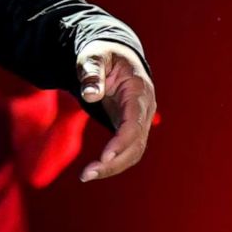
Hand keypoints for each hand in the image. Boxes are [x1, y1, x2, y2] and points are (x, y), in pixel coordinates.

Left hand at [75, 40, 155, 180]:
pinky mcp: (131, 128)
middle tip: (86, 175)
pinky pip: (127, 151)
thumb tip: (91, 95)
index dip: (122, 141)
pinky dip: (113, 163)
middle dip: (114, 162)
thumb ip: (91, 73)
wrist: (114, 56)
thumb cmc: (103, 55)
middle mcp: (145, 108)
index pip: (135, 122)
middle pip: (136, 143)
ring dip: (113, 167)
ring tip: (86, 176)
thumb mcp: (94, 56)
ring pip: (134, 151)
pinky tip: (94, 170)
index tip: (104, 157)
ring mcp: (140, 120)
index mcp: (139, 90)